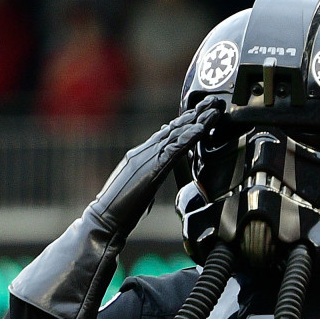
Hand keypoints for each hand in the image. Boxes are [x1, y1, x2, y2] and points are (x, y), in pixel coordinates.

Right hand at [86, 97, 223, 234]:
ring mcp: (147, 157)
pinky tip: (201, 130)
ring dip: (197, 121)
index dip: (185, 122)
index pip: (167, 134)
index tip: (201, 112)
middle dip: (195, 114)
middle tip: (213, 102)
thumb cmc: (123, 207)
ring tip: (214, 110)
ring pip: (176, 134)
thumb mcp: (141, 186)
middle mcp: (145, 151)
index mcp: (142, 155)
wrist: (105, 216)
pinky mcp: (152, 168)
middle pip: (174, 128)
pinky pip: (174, 150)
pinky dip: (188, 138)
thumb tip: (160, 171)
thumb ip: (152, 174)